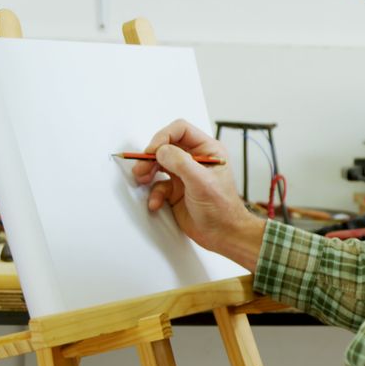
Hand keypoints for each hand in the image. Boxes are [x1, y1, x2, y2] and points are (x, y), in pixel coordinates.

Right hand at [133, 119, 265, 270]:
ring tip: (141, 180)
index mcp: (208, 150)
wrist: (223, 235)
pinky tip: (156, 203)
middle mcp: (195, 159)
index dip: (163, 136)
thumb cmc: (222, 209)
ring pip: (158, 164)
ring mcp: (185, 175)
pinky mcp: (176, 190)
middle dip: (151, 156)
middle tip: (141, 168)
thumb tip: (160, 151)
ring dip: (147, 171)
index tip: (153, 151)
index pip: (180, 130)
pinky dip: (154, 194)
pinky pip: (158, 185)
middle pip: (165, 146)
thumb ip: (180, 163)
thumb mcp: (201, 182)